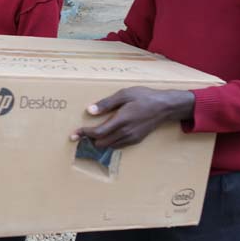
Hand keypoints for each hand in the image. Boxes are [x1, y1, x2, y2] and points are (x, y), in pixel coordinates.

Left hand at [71, 86, 193, 148]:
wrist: (165, 107)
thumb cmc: (144, 97)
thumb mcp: (125, 94)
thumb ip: (106, 103)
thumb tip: (90, 110)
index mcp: (121, 120)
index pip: (97, 133)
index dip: (84, 134)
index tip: (74, 134)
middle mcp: (125, 133)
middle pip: (101, 143)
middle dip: (89, 139)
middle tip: (81, 133)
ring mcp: (131, 138)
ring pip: (109, 146)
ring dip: (99, 142)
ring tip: (91, 134)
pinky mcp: (136, 140)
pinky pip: (118, 145)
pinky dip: (109, 142)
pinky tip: (106, 134)